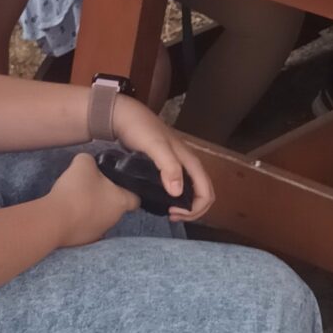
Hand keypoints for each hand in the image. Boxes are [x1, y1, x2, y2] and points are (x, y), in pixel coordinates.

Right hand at [47, 152, 137, 247]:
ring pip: (100, 217)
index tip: (117, 182)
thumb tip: (88, 163)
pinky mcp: (85, 241)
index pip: (136, 198)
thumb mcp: (83, 163)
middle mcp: (114, 219)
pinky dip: (79, 220)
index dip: (129, 189)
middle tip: (90, 185)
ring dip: (92, 209)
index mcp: (121, 202)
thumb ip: (90, 160)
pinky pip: (85, 227)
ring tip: (76, 198)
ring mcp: (100, 232)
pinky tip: (68, 212)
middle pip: (115, 206)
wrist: (54, 220)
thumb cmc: (76, 191)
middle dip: (105, 196)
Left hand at [110, 93, 214, 219]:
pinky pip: (182, 187)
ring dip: (187, 206)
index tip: (173, 212)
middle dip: (193, 211)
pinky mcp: (168, 167)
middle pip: (204, 194)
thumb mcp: (155, 147)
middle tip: (171, 215)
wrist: (126, 117)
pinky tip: (163, 202)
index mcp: (190, 162)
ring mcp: (179, 166)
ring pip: (194, 192)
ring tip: (168, 212)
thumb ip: (168, 167)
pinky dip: (178, 199)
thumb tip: (178, 193)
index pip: (206, 193)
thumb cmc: (141, 130)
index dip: (195, 209)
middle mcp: (189, 165)